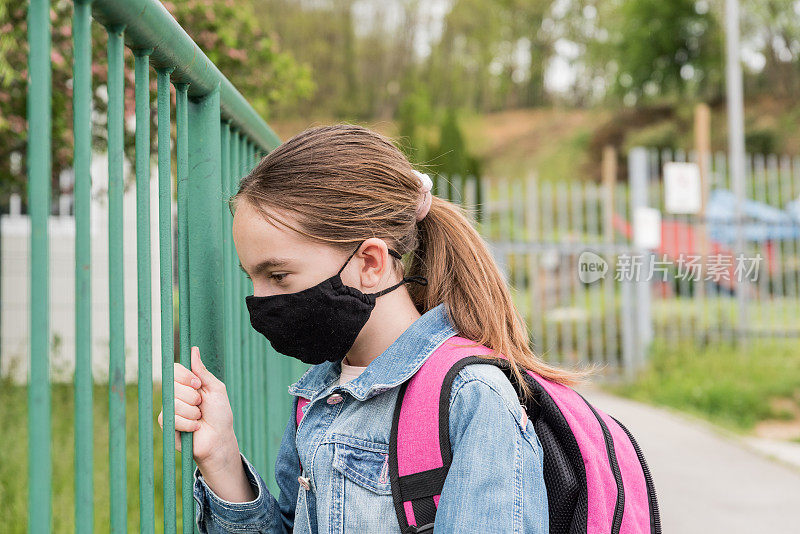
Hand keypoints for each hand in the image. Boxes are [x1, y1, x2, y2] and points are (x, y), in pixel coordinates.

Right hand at [158, 346, 239, 471]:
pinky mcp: (167, 424)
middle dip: (192, 396)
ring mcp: (170, 409)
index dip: (184, 376)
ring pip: (173, 404)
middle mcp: (176, 394)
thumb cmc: (220, 414)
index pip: (174, 370)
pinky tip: (195, 427)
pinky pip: (171, 419)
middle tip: (201, 404)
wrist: (219, 438)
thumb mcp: (216, 389)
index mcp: (187, 384)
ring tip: (199, 417)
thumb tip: (194, 350)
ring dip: (192, 412)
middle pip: (172, 386)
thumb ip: (203, 372)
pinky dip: (188, 424)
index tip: (197, 384)